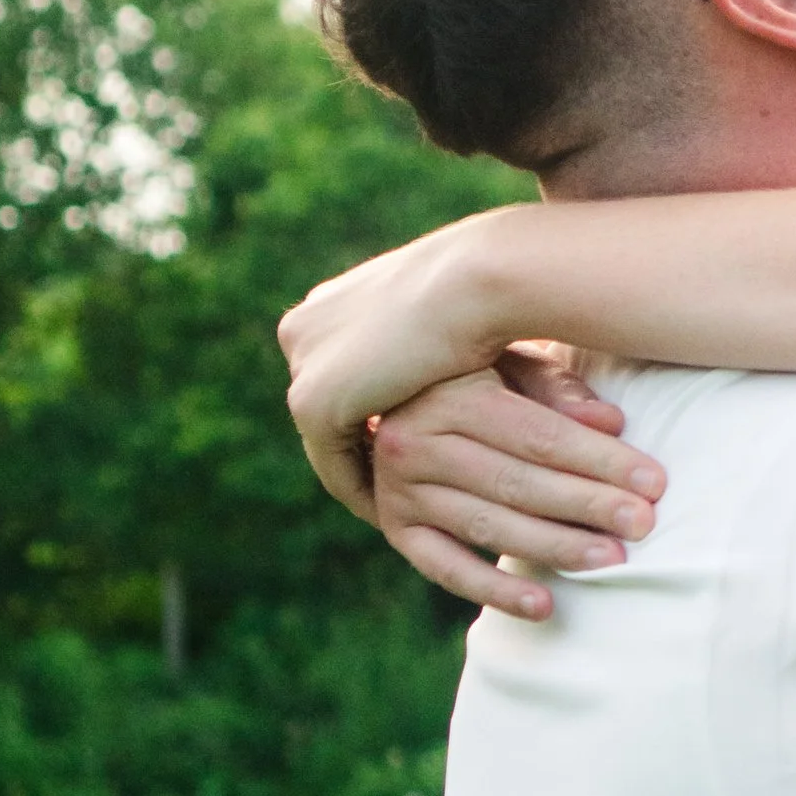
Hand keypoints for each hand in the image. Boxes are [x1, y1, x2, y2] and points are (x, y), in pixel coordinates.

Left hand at [279, 217, 517, 514]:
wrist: (479, 279)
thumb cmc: (493, 292)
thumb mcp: (458, 321)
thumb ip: (439, 350)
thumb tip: (461, 376)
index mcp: (334, 300)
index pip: (345, 369)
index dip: (376, 411)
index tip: (411, 445)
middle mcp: (305, 329)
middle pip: (330, 404)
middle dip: (363, 444)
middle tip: (404, 485)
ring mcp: (303, 366)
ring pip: (327, 438)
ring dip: (364, 474)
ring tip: (404, 509)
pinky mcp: (314, 403)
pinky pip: (334, 465)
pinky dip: (364, 494)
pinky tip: (400, 516)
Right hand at [368, 354, 665, 618]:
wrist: (401, 395)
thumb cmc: (479, 373)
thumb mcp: (514, 362)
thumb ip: (559, 392)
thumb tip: (612, 424)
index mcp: (448, 393)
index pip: (538, 436)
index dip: (599, 460)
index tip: (654, 482)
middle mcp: (413, 442)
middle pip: (515, 482)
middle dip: (586, 505)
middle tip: (643, 524)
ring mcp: (398, 490)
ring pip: (487, 526)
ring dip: (553, 548)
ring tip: (610, 560)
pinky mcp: (397, 529)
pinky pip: (446, 569)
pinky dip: (494, 592)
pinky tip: (544, 606)